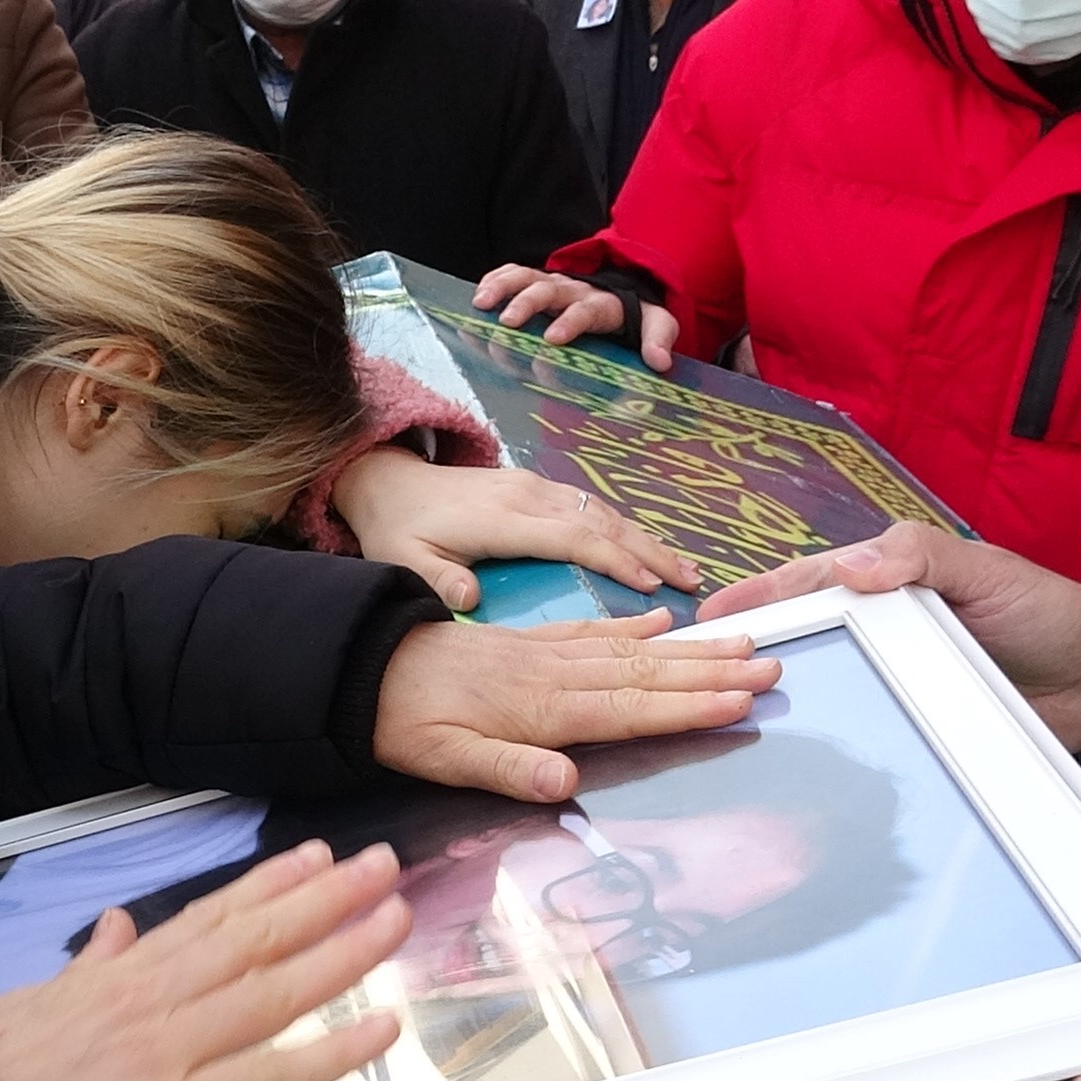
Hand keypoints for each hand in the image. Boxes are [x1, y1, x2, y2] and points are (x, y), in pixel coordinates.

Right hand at [0, 841, 412, 1080]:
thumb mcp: (31, 999)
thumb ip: (87, 966)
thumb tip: (114, 928)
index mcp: (122, 976)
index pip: (212, 917)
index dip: (270, 885)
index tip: (316, 858)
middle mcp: (158, 1001)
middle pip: (257, 938)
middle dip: (326, 898)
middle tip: (381, 866)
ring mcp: (176, 1051)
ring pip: (275, 990)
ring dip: (343, 950)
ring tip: (393, 918)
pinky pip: (273, 1075)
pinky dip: (332, 1051)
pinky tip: (381, 1029)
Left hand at [330, 450, 697, 609]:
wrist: (389, 482)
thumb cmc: (400, 529)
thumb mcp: (404, 560)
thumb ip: (437, 581)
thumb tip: (468, 599)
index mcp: (503, 518)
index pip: (572, 538)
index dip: (614, 560)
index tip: (651, 587)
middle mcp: (529, 496)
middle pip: (602, 523)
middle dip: (651, 552)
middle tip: (691, 584)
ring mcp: (537, 487)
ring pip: (604, 512)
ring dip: (646, 540)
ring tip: (684, 571)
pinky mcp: (539, 487)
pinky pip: (592, 507)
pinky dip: (625, 530)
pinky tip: (648, 550)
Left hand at [373, 610, 774, 801]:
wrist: (363, 669)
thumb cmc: (405, 723)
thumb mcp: (448, 759)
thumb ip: (510, 769)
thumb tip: (566, 785)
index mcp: (544, 707)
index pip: (633, 709)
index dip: (690, 707)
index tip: (742, 701)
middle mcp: (556, 675)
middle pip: (649, 675)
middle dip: (713, 674)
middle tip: (772, 668)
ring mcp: (547, 654)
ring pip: (635, 650)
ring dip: (691, 650)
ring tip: (743, 644)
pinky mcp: (533, 644)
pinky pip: (596, 632)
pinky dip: (637, 628)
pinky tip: (666, 622)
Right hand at [471, 266, 680, 370]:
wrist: (625, 291)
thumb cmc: (635, 316)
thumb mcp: (657, 324)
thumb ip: (658, 339)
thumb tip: (660, 363)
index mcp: (602, 303)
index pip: (586, 310)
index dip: (570, 322)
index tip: (552, 339)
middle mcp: (574, 289)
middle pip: (549, 290)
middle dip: (527, 304)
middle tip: (508, 323)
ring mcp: (553, 284)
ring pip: (526, 277)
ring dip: (502, 287)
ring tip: (480, 303)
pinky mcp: (538, 283)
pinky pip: (514, 274)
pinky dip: (495, 280)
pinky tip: (477, 296)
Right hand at [698, 518, 1080, 754]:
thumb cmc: (1047, 613)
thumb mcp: (985, 572)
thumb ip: (921, 558)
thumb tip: (848, 566)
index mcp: (892, 581)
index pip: (810, 583)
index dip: (757, 597)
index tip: (706, 616)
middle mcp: (883, 630)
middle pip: (806, 639)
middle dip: (750, 653)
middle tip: (696, 675)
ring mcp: (895, 681)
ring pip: (828, 689)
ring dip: (782, 701)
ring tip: (725, 719)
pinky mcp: (912, 727)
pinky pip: (865, 731)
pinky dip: (831, 742)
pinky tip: (793, 758)